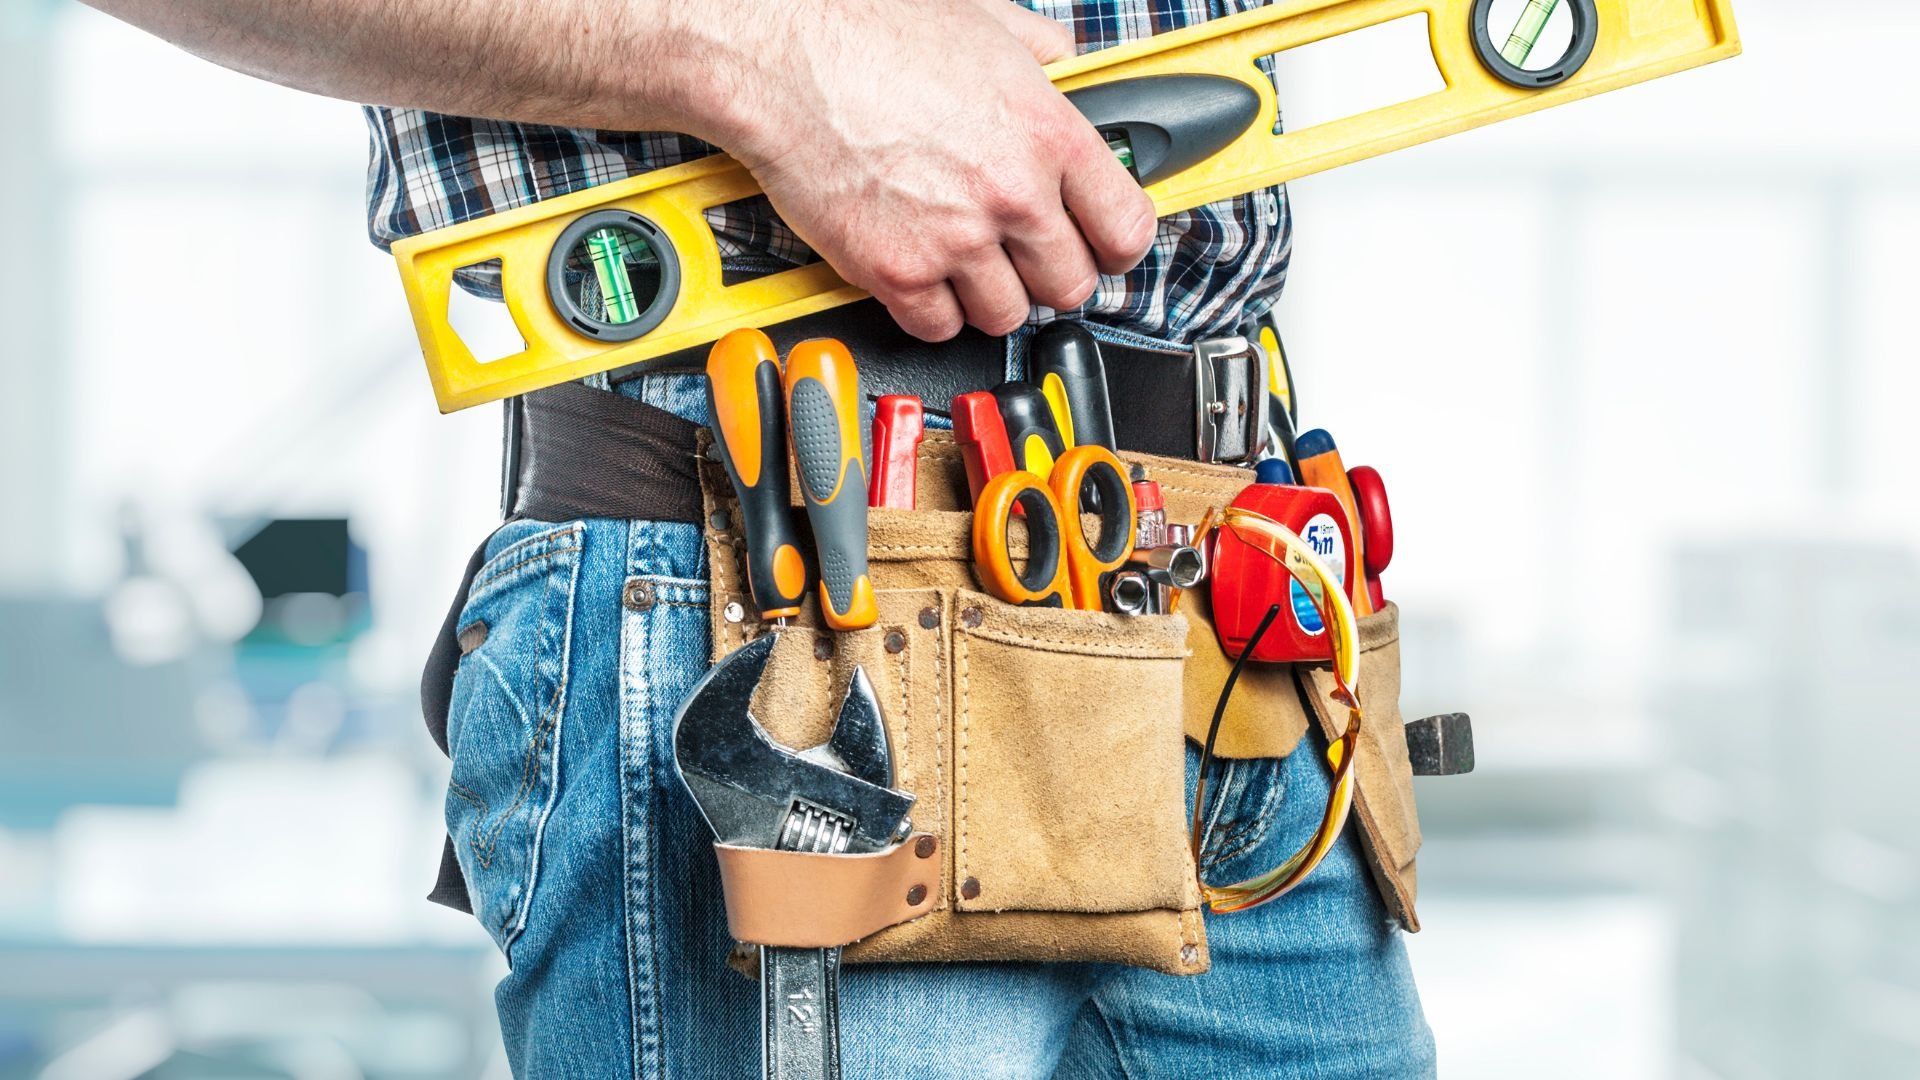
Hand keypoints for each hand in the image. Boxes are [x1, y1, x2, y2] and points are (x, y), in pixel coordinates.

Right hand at [715, 0, 1155, 339]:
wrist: (784, 53)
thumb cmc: (869, 28)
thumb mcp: (985, 21)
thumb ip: (1041, 53)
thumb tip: (1067, 67)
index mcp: (1046, 133)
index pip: (1125, 227)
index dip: (1118, 245)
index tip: (1104, 247)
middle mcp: (1011, 194)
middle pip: (1070, 285)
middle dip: (1050, 275)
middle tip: (1025, 257)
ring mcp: (955, 241)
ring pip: (1006, 315)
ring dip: (990, 297)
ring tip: (965, 263)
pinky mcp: (896, 272)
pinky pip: (938, 326)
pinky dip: (931, 310)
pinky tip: (919, 272)